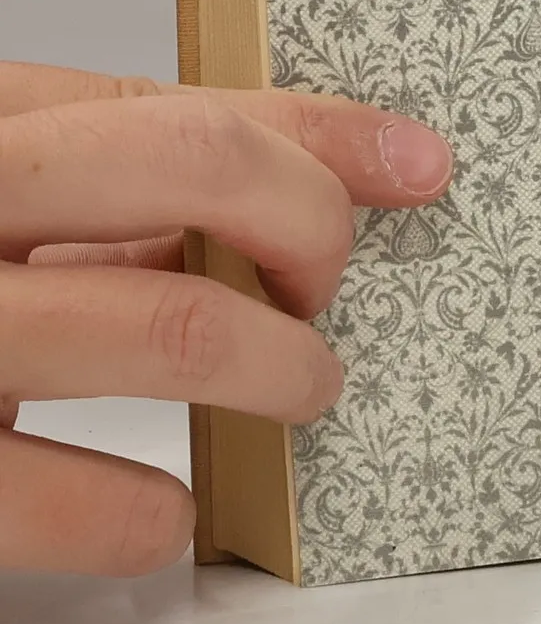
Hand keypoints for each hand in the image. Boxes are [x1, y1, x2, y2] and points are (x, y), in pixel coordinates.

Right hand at [0, 63, 452, 575]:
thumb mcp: (4, 176)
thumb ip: (148, 159)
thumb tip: (378, 160)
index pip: (183, 106)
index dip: (320, 142)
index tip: (416, 169)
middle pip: (194, 170)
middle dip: (309, 230)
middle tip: (329, 295)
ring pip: (166, 324)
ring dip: (278, 366)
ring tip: (299, 388)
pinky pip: (65, 504)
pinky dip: (151, 516)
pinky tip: (166, 510)